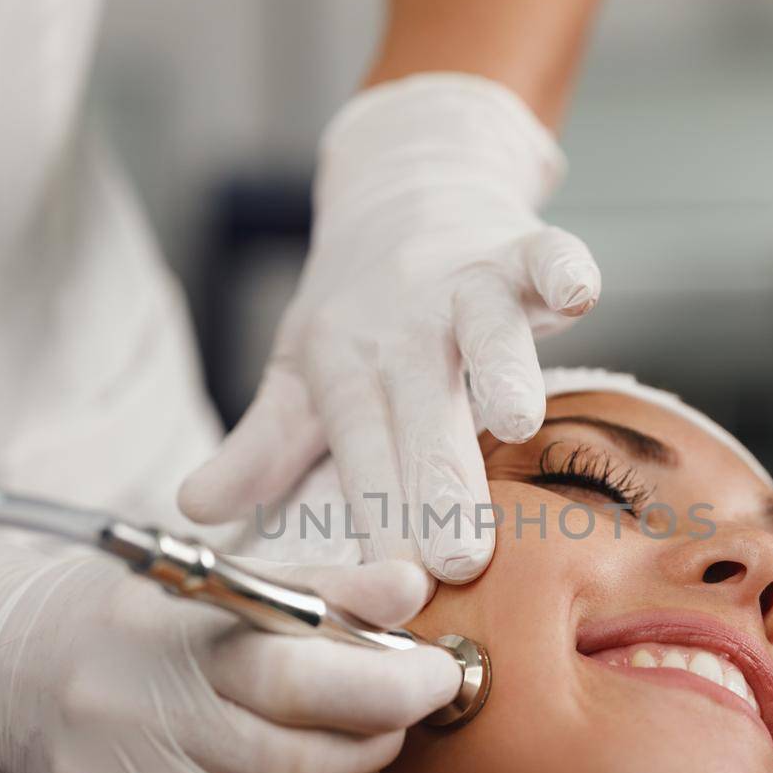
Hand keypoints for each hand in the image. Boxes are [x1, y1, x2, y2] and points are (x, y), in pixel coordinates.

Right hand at [0, 544, 458, 772]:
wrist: (20, 678)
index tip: (436, 675)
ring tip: (353, 759)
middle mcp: (134, 721)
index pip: (297, 680)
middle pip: (297, 764)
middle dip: (374, 741)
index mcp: (169, 640)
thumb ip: (326, 589)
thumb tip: (412, 590)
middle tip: (395, 718)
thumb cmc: (148, 625)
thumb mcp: (230, 587)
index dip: (389, 686)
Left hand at [178, 73, 599, 583]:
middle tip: (456, 558)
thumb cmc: (361, 307)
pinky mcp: (517, 247)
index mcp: (343, 368)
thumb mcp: (298, 374)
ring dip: (500, 370)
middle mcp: (402, 329)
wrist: (403, 187)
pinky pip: (545, 255)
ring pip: (483, 331)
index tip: (393, 585)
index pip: (361, 454)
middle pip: (422, 413)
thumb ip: (258, 446)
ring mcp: (462, 285)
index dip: (378, 519)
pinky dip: (562, 267)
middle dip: (439, 484)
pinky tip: (580, 291)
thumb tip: (193, 509)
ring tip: (516, 421)